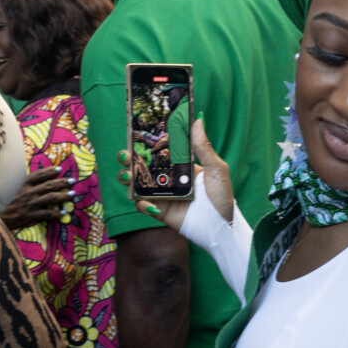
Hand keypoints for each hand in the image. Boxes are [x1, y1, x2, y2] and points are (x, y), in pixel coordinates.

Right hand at [0, 166, 73, 230]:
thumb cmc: (7, 201)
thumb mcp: (15, 189)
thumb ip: (27, 184)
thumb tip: (41, 180)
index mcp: (24, 184)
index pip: (39, 175)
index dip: (50, 171)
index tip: (59, 169)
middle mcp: (29, 192)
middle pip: (49, 185)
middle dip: (62, 182)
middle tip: (73, 181)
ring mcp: (31, 203)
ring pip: (51, 198)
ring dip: (63, 196)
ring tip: (72, 194)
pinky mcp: (31, 215)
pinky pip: (47, 214)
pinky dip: (56, 213)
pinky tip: (63, 213)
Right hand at [114, 117, 234, 233]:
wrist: (221, 226)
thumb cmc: (222, 197)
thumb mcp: (216, 169)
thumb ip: (203, 147)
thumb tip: (197, 121)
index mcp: (180, 166)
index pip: (159, 150)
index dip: (146, 143)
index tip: (136, 133)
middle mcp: (168, 178)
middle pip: (142, 165)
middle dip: (129, 159)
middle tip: (126, 155)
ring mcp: (163, 195)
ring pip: (138, 184)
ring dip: (128, 178)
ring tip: (127, 175)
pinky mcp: (160, 210)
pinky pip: (144, 206)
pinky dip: (142, 204)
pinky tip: (148, 203)